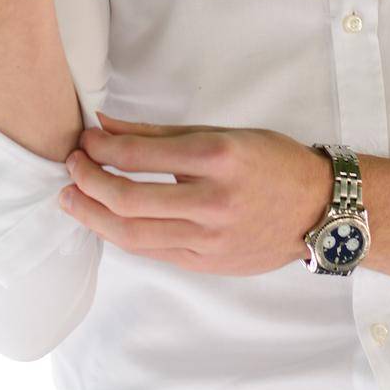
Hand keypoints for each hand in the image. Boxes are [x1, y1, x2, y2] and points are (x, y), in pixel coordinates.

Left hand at [59, 110, 332, 274]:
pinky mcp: (207, 264)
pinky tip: (107, 220)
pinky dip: (123, 235)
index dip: (100, 149)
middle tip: (70, 168)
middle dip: (88, 183)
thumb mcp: (222, 133)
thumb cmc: (271, 162)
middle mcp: (212, 200)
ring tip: (72, 200)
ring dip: (93, 217)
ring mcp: (210, 238)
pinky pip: (152, 251)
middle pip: (128, 201)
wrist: (319, 208)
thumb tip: (105, 125)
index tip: (83, 140)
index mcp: (217, 157)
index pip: (139, 156)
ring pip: (133, 235)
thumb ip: (159, 134)